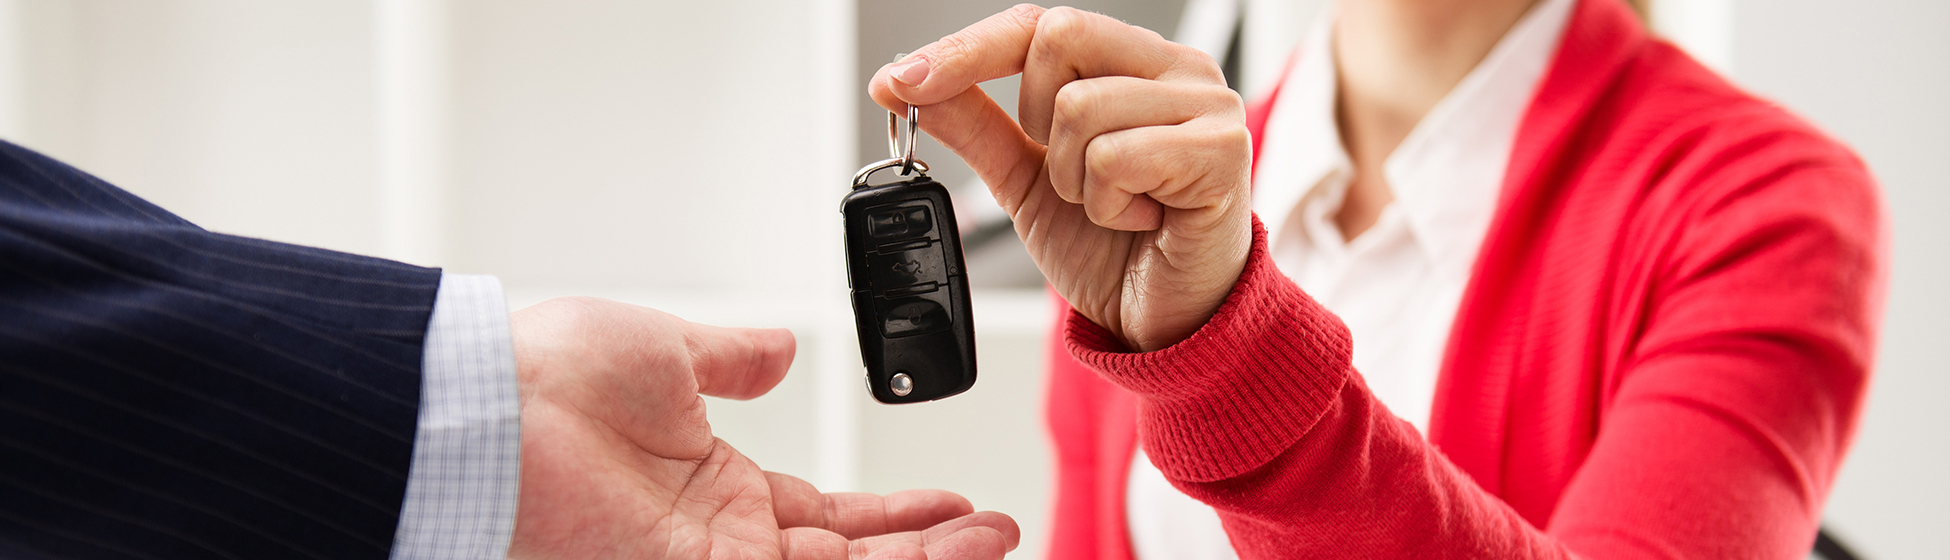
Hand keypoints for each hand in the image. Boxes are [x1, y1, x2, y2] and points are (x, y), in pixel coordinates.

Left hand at [507, 297, 1018, 558]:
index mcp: (712, 488)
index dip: (897, 512)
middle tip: (997, 530)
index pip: (829, 515)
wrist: (487, 414)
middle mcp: (718, 540)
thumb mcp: (663, 350)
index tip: (954, 501)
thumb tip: (776, 347)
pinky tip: (936, 551)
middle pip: (851, 558)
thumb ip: (731, 358)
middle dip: (929, 546)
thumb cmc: (546, 380)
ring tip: (996, 539)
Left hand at [869, 5, 1252, 351]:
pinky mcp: (1223, 149)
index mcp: (1133, 64)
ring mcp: (1208, 103)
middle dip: (1037, 122)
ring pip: (1081, 107)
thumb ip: (974, 125)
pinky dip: (1109, 203)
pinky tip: (1142, 219)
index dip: (966, 49)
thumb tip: (903, 83)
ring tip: (1115, 206)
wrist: (1168, 323)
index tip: (900, 81)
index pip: (1039, 24)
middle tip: (1072, 176)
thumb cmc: (1116, 248)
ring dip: (1075, 179)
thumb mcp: (1025, 180)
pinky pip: (1117, 155)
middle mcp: (1176, 70)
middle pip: (1058, 37)